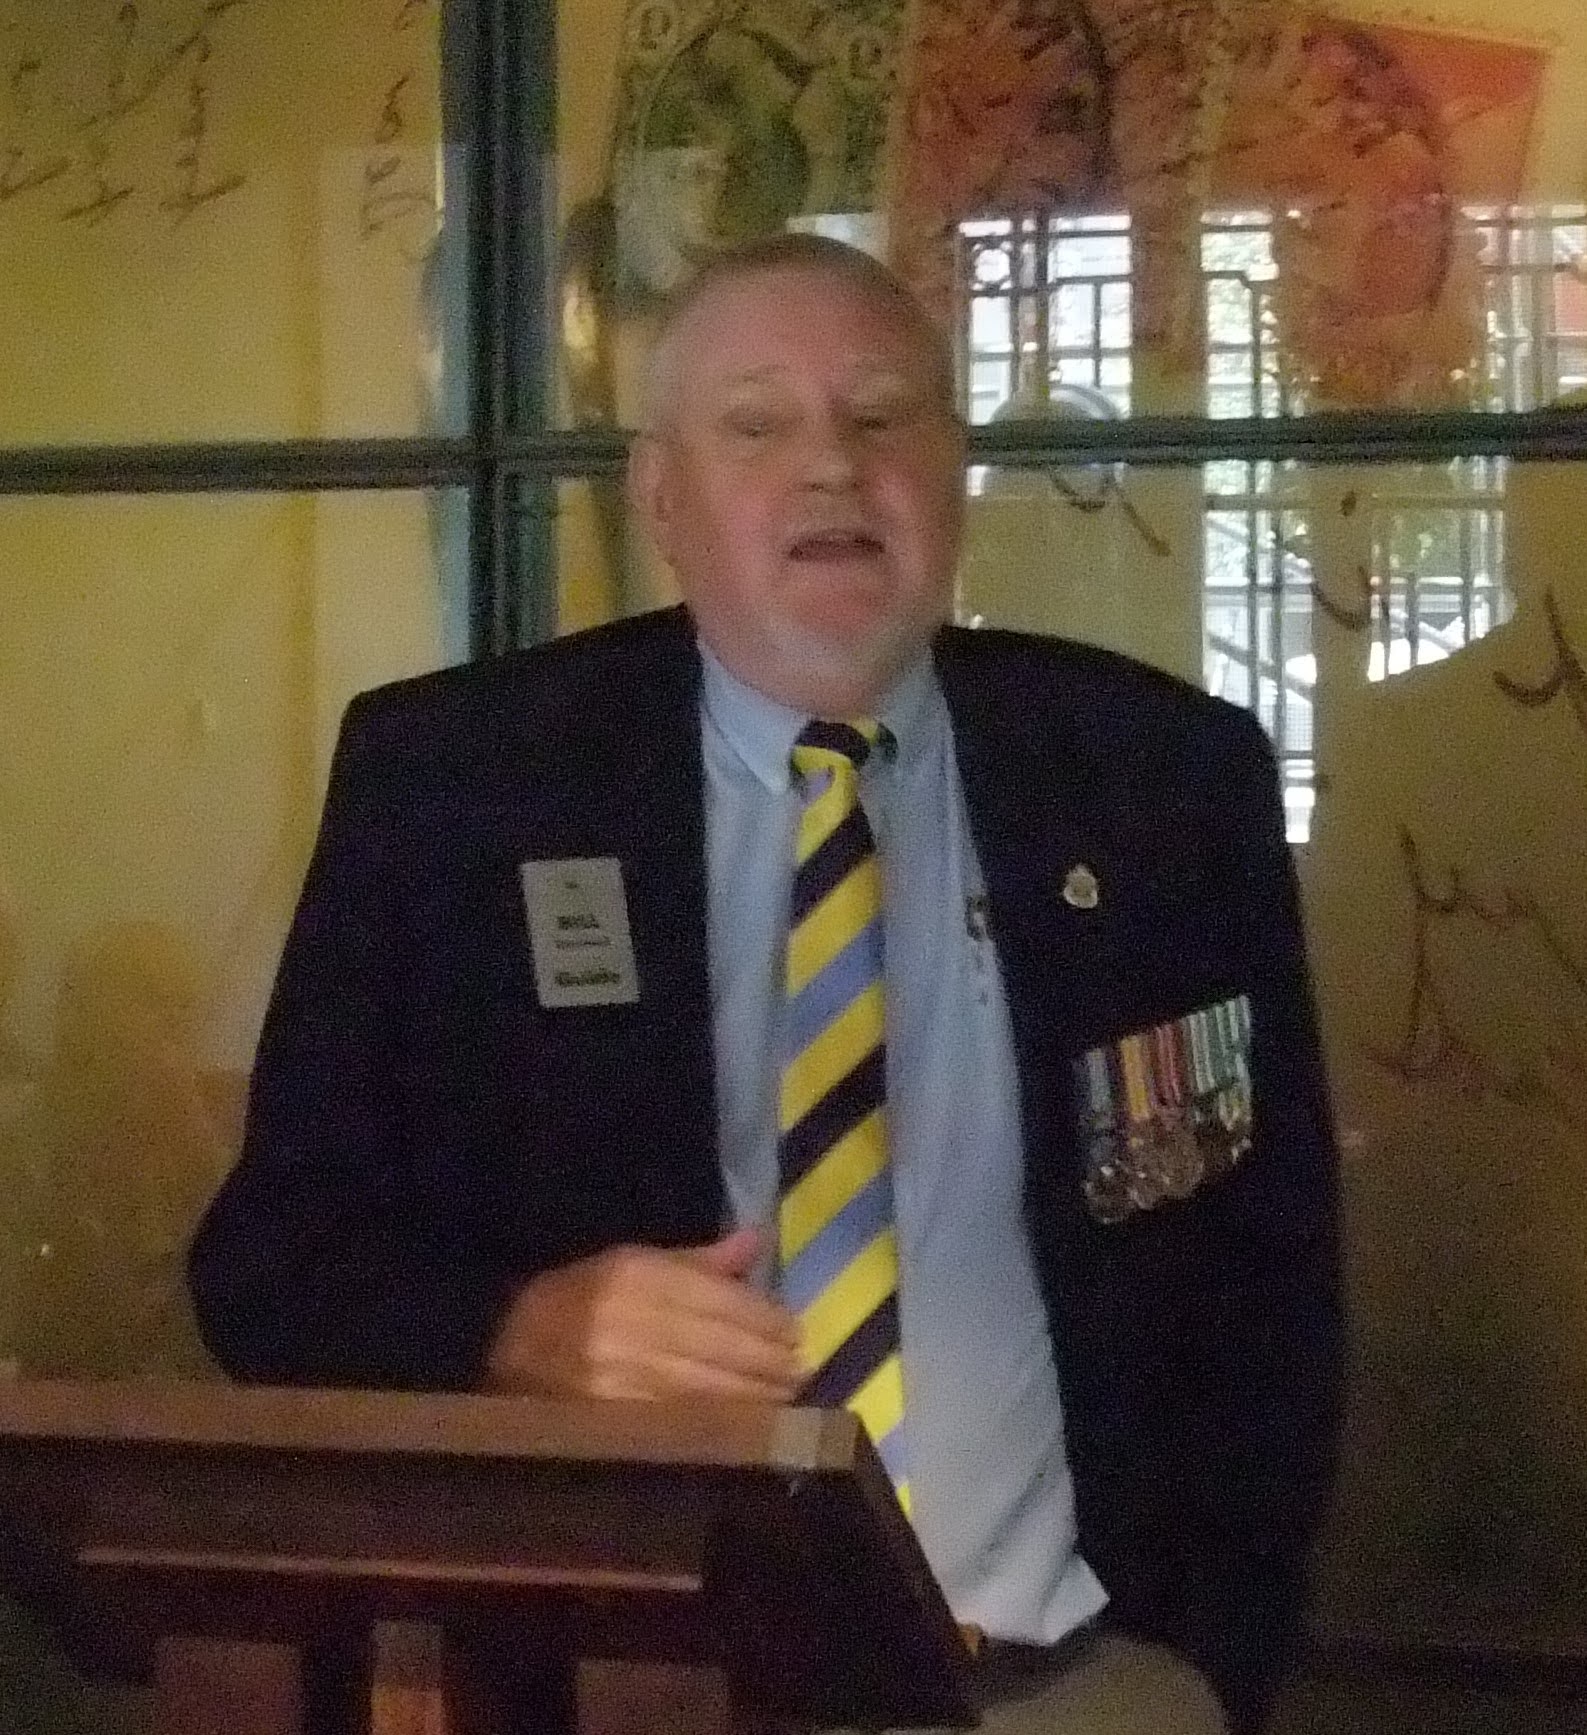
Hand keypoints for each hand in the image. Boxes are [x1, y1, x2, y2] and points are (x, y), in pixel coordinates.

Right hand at [483, 1227, 802, 1402]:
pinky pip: (679, 1422)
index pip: (717, 1298)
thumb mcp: (628, 1263)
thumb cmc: (574, 1302)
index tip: (794, 1330)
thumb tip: (756, 1240)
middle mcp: (626, 1322)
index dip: (762, 1317)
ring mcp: (615, 1376)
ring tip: (784, 1394)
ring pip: (704, 1387)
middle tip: (800, 1367)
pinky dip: (718, 1423)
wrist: (499, 1350)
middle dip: (766, 1359)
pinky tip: (746, 1424)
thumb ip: (697, 1261)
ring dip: (753, 1394)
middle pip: (716, 1344)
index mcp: (632, 1275)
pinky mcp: (609, 1420)